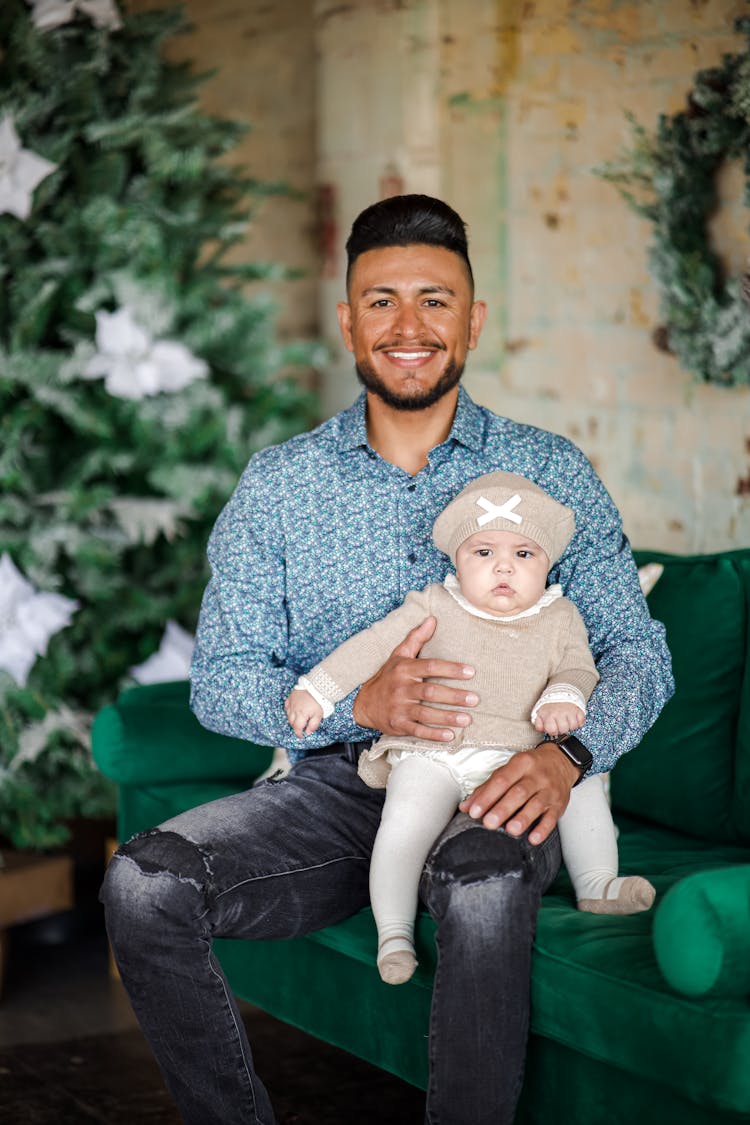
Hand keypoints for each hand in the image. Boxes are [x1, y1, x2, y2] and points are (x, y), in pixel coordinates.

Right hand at [285, 688, 323, 736]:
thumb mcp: (319, 715)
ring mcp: (291, 703)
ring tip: (299, 719)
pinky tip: (294, 711)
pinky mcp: (290, 698)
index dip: (299, 734)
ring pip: (288, 715)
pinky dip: (289, 711)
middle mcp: (294, 710)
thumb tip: (308, 733)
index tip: (301, 736)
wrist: (316, 687)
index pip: (297, 728)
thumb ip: (313, 725)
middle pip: (292, 722)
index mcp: (301, 715)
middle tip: (301, 727)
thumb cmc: (318, 701)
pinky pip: (287, 707)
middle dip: (296, 727)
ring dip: (292, 719)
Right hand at [352, 616, 477, 742]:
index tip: (470, 672)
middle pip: (430, 692)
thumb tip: (432, 619)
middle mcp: (401, 689)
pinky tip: (450, 736)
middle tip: (474, 699)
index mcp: (405, 670)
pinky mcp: (397, 725)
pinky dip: (433, 735)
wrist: (363, 703)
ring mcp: (399, 708)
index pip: (430, 666)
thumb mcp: (398, 655)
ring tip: (468, 719)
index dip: (450, 669)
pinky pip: (417, 731)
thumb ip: (416, 637)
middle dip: (453, 697)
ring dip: (447, 717)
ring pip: (426, 713)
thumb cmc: (387, 677)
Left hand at [458, 741, 580, 844]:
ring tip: (511, 830)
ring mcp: (550, 790)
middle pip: (519, 793)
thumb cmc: (530, 767)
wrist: (561, 762)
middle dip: (503, 809)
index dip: (487, 796)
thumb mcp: (509, 770)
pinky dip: (543, 829)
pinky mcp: (560, 804)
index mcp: (521, 763)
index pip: (502, 780)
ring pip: (536, 804)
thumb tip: (466, 807)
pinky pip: (552, 818)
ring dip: (523, 818)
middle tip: (488, 823)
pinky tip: (533, 839)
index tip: (475, 811)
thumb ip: (487, 787)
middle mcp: (537, 776)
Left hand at [533, 701, 584, 738]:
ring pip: (573, 726)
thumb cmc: (550, 705)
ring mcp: (570, 711)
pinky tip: (573, 718)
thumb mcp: (540, 713)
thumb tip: (541, 729)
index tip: (553, 727)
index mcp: (549, 715)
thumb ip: (538, 723)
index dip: (553, 731)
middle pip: (564, 730)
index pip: (552, 731)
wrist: (559, 692)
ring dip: (570, 725)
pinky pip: (581, 721)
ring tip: (567, 720)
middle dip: (562, 729)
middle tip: (560, 723)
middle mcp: (560, 713)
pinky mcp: (578, 709)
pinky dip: (579, 722)